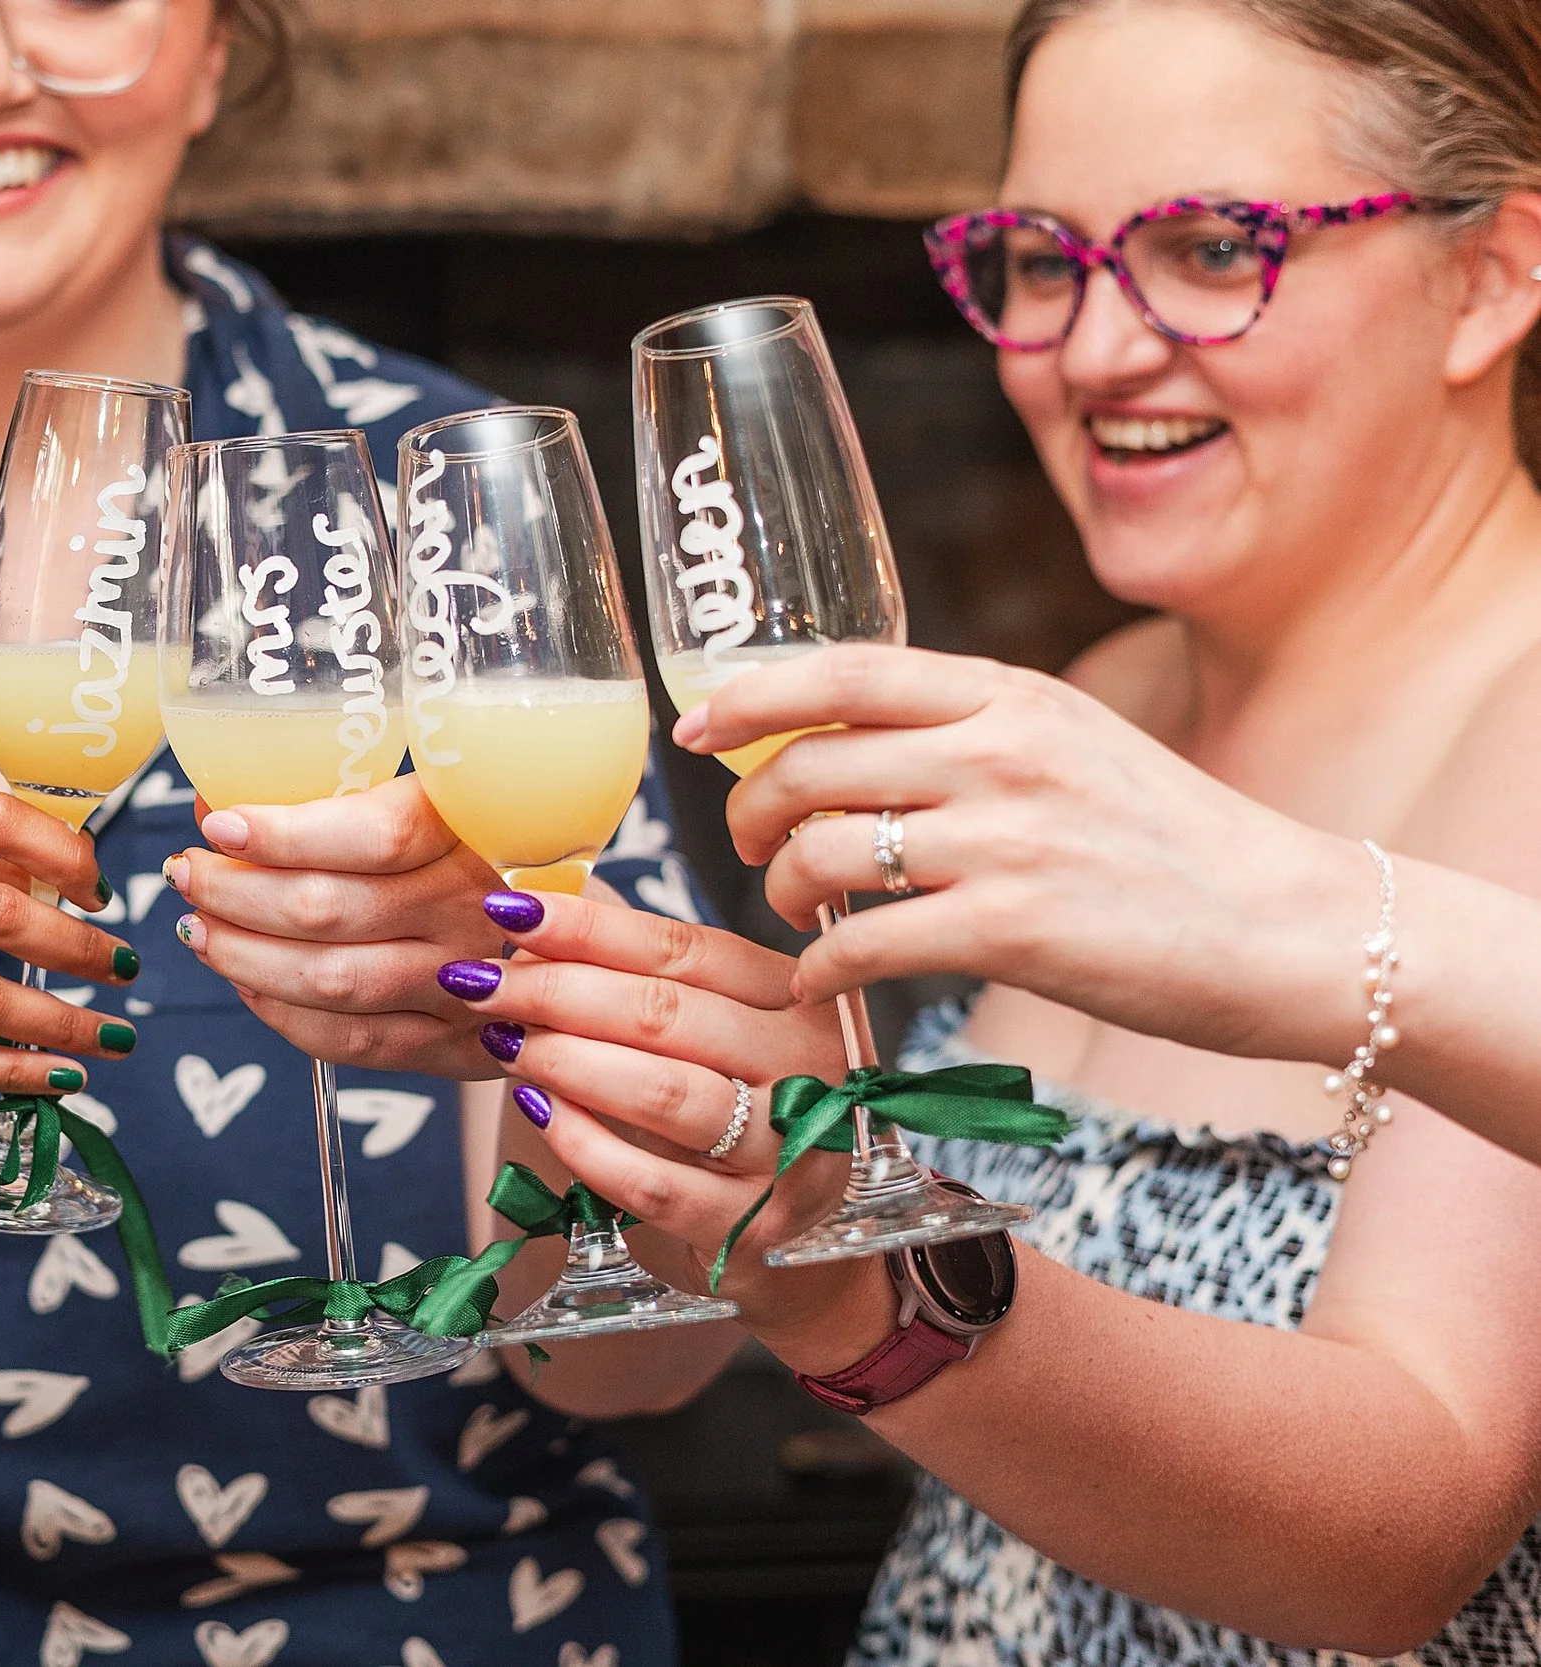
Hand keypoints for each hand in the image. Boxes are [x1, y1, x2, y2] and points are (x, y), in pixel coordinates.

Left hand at [165, 777, 508, 1078]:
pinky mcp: (454, 1049)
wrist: (577, 944)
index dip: (283, 833)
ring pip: (330, 982)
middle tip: (186, 872)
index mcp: (474, 830)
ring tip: (199, 926)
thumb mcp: (433, 807)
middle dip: (234, 893)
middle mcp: (476, 911)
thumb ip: (335, 804)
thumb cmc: (479, 856)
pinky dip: (279, 1013)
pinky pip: (349, 1040)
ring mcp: (470, 988)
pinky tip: (247, 983)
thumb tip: (216, 804)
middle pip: (330, 911)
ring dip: (242, 956)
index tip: (218, 822)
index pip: (372, 835)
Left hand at [447, 887, 890, 1359]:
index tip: (508, 909)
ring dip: (565, 1062)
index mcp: (794, 998)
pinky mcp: (750, 1226)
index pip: (683, 948)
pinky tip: (538, 1112)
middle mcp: (804, 1068)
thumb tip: (535, 920)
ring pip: (661, 1093)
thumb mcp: (708, 1029)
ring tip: (504, 1043)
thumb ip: (639, 974)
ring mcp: (787, 1152)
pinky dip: (583, 1144)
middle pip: (665, 1014)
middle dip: (556, 991)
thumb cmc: (733, 1107)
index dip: (588, 927)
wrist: (795, 1237)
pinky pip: (651, 1183)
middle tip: (480, 983)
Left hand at [680, 644, 1367, 1065]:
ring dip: (781, 890)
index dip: (748, 696)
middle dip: (748, 811)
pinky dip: (823, 966)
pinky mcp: (1013, 929)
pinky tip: (827, 979)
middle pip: (808, 765)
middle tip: (745, 847)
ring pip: (822, 853)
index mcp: (1011, 695)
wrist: (1295, 926)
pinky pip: (865, 943)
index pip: (843, 670)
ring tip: (794, 912)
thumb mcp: (1075, 744)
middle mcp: (1001, 752)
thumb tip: (854, 740)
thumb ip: (973, 731)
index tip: (696, 729)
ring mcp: (1005, 839)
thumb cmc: (1176, 844)